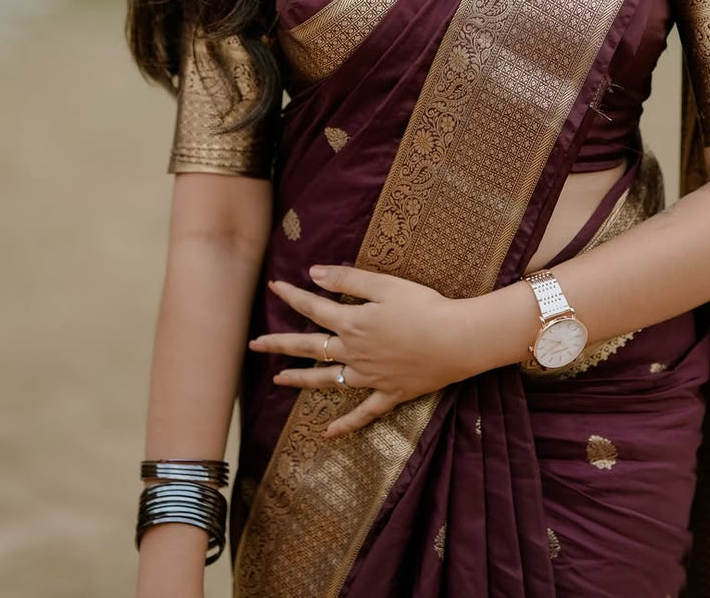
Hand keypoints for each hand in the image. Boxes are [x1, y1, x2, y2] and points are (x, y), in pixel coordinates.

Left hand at [249, 266, 470, 436]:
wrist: (456, 340)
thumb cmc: (424, 307)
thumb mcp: (386, 286)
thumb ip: (348, 281)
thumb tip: (313, 274)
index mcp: (352, 323)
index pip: (313, 308)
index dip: (292, 296)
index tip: (273, 288)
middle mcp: (353, 353)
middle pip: (309, 348)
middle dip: (279, 344)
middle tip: (254, 344)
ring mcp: (369, 378)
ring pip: (327, 381)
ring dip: (300, 380)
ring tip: (278, 381)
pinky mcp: (388, 394)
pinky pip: (362, 414)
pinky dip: (344, 425)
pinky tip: (327, 435)